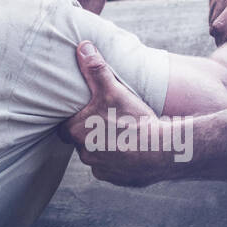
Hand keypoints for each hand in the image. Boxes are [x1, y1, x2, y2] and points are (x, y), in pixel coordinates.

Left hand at [59, 41, 176, 186]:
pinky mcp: (117, 180)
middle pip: (81, 143)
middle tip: (108, 122)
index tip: (85, 114)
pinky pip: (113, 170)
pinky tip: (132, 151)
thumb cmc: (134, 119)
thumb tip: (83, 46)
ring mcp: (101, 169)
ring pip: (97, 157)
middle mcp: (84, 154)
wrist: (161, 150)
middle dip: (92, 134)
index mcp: (77, 133)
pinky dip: (120, 162)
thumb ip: (95, 70)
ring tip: (122, 136)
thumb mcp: (113, 90)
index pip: (64, 128)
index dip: (74, 121)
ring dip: (106, 148)